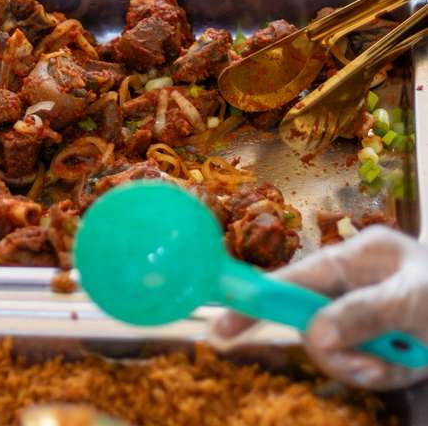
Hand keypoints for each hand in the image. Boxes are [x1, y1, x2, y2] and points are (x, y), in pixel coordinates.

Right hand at [213, 227, 427, 389]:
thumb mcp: (411, 304)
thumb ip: (359, 316)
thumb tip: (311, 336)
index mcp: (359, 255)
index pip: (294, 277)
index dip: (258, 301)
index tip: (222, 330)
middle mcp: (356, 280)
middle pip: (312, 322)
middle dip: (339, 354)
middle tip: (370, 369)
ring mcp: (366, 311)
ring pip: (336, 351)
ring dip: (366, 369)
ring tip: (400, 366)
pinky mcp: (378, 339)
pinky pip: (360, 365)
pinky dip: (381, 375)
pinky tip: (406, 369)